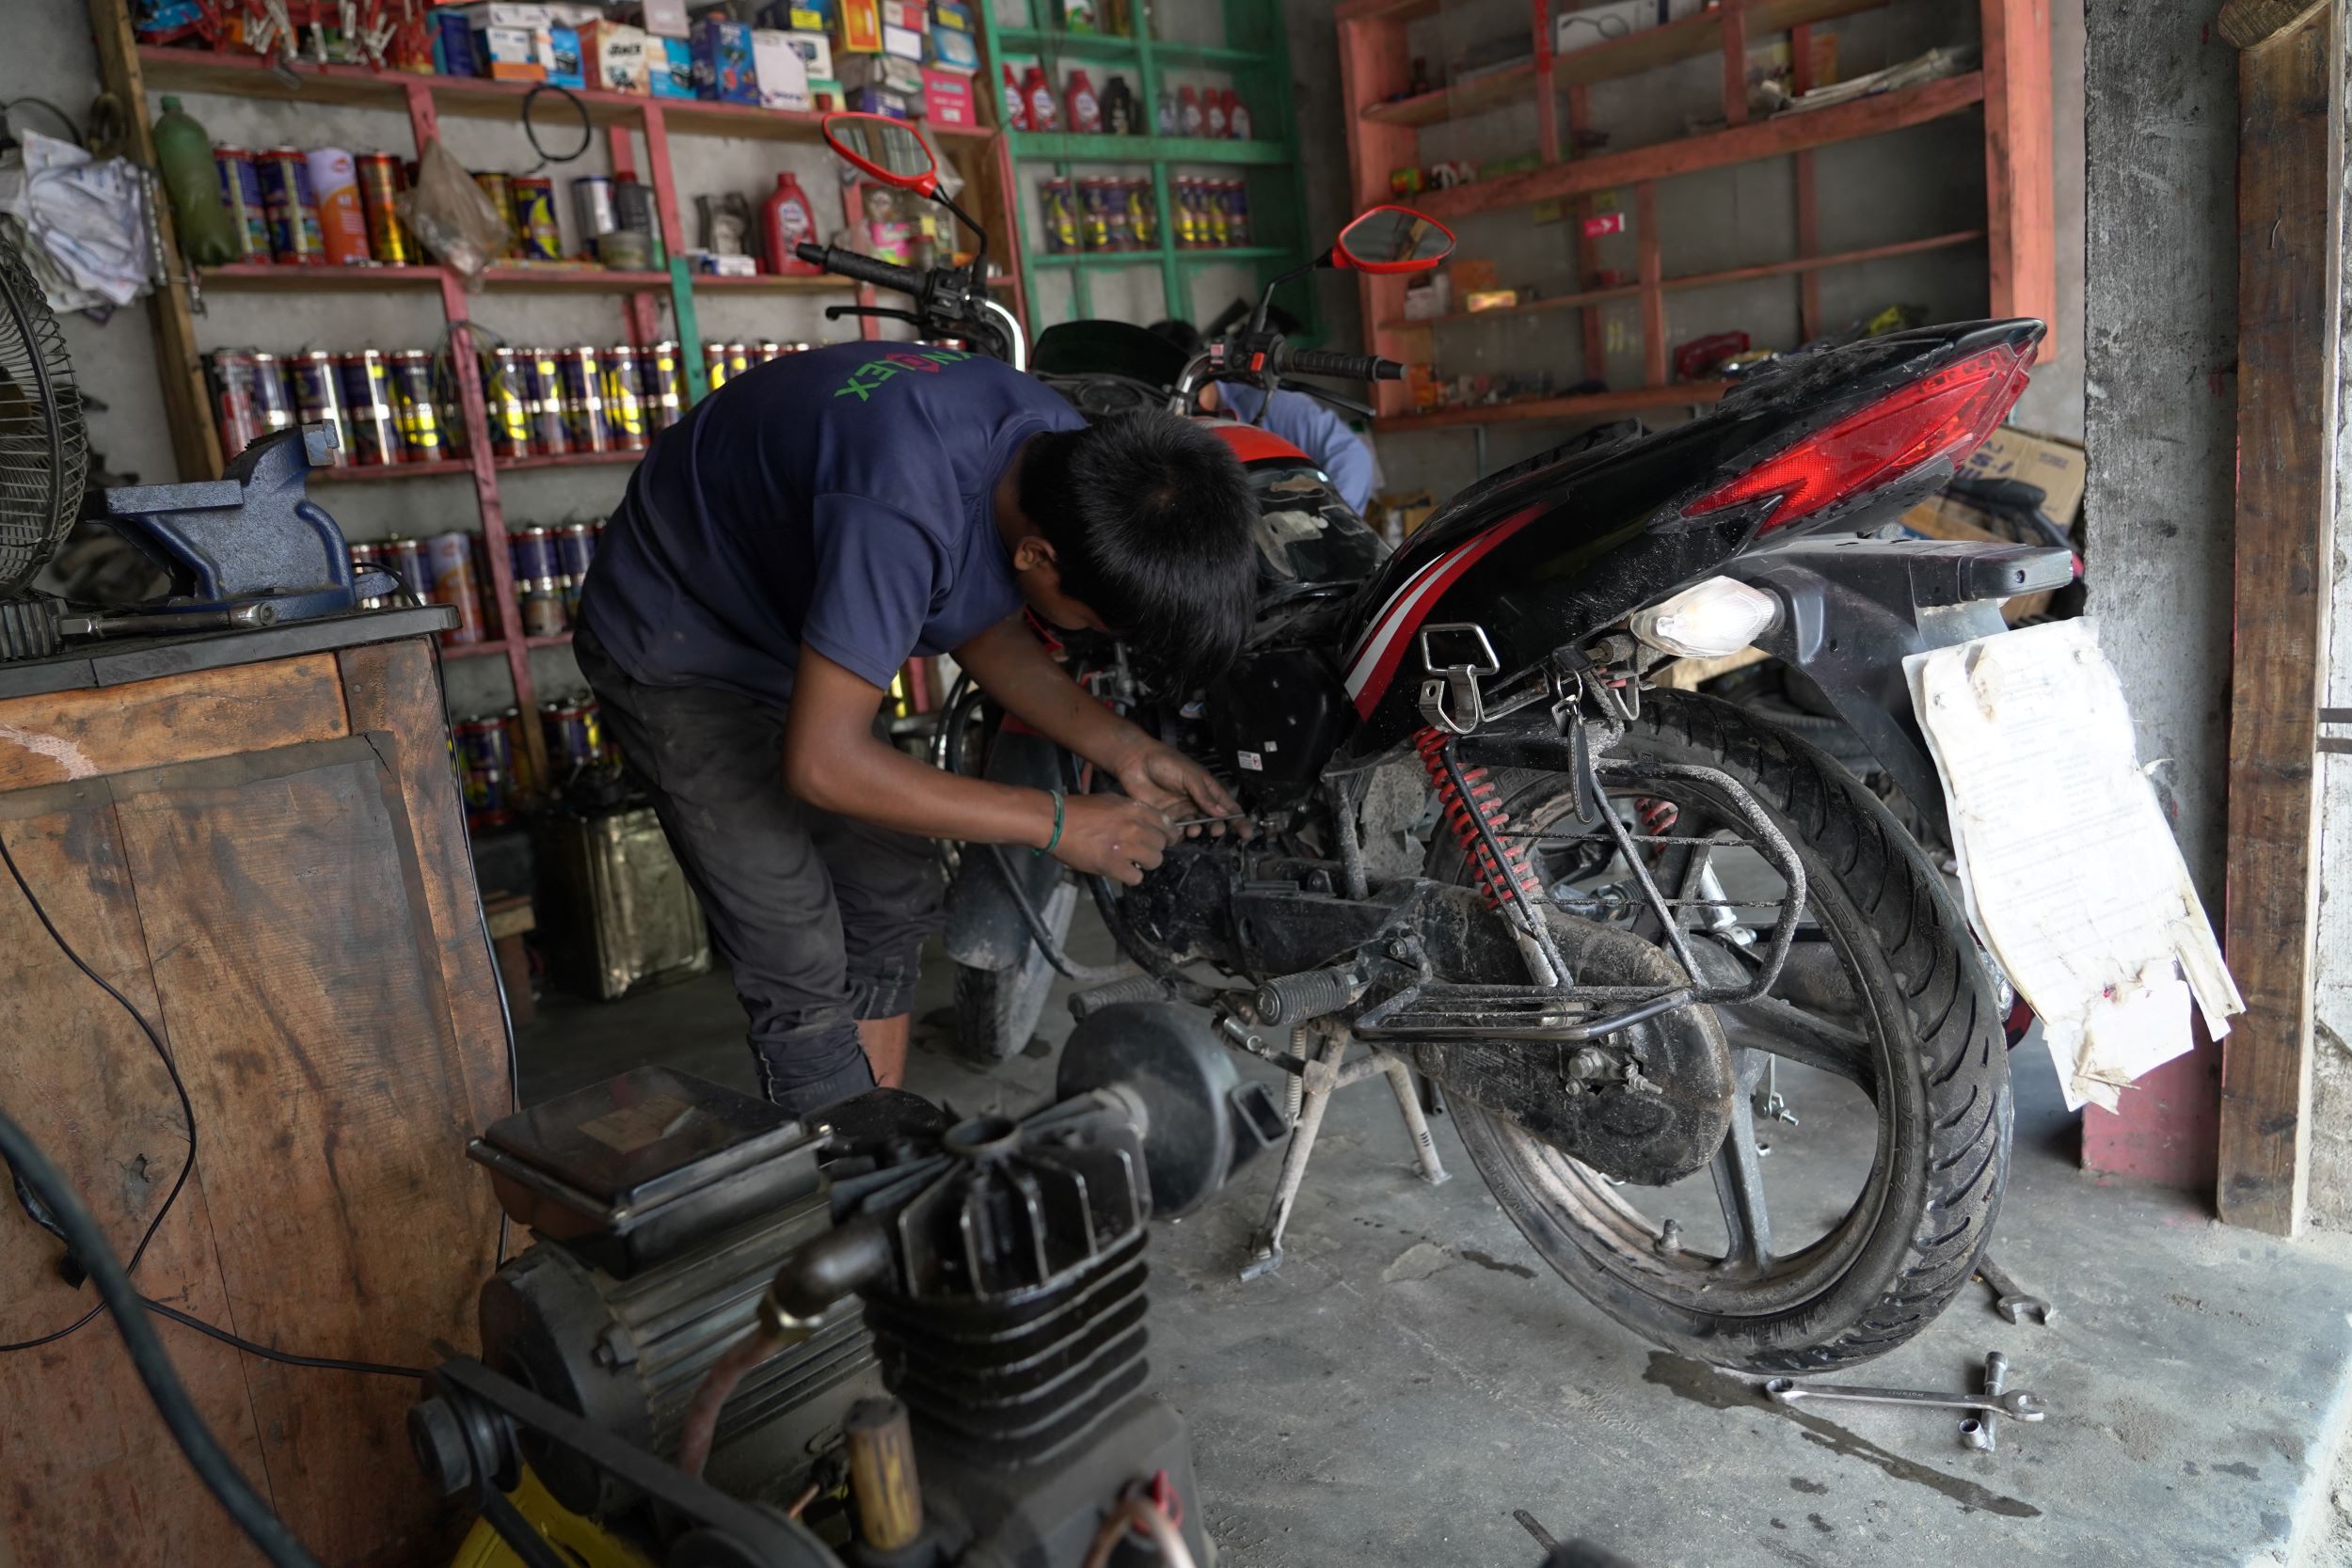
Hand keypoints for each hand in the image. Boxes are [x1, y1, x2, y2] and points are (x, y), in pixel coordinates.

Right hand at [1049, 793, 1173, 885]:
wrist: (1055, 822)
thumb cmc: (1079, 810)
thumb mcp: (1111, 801)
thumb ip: (1133, 811)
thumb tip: (1149, 823)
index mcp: (1135, 809)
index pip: (1167, 824)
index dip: (1167, 834)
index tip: (1164, 840)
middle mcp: (1134, 827)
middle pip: (1162, 844)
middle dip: (1153, 848)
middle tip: (1140, 851)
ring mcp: (1125, 847)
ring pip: (1154, 861)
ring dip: (1144, 863)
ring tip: (1130, 861)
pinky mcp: (1113, 865)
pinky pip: (1136, 877)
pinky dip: (1130, 876)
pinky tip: (1120, 870)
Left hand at [1113, 741, 1241, 834]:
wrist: (1136, 762)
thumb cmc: (1166, 762)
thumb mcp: (1190, 776)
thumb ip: (1205, 795)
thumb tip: (1222, 813)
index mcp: (1206, 787)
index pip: (1226, 805)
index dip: (1238, 819)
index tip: (1246, 832)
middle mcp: (1196, 800)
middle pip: (1213, 819)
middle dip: (1217, 827)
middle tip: (1216, 831)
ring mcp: (1181, 809)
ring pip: (1195, 827)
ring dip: (1198, 831)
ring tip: (1194, 829)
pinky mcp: (1165, 817)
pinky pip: (1176, 831)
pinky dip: (1180, 835)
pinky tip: (1179, 831)